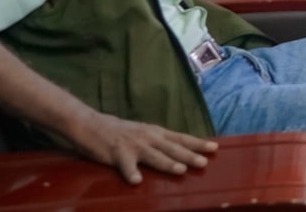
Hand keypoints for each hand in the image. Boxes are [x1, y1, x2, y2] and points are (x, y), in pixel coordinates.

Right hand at [69, 111, 215, 184]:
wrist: (91, 125)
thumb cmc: (120, 132)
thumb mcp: (144, 134)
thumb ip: (159, 143)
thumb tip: (180, 153)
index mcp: (156, 133)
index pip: (181, 138)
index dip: (197, 143)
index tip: (215, 147)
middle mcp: (148, 137)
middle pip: (172, 148)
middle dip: (189, 155)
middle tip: (204, 162)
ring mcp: (133, 145)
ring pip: (153, 156)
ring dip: (167, 163)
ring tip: (180, 170)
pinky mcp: (116, 153)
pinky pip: (125, 165)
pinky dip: (131, 172)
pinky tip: (137, 181)